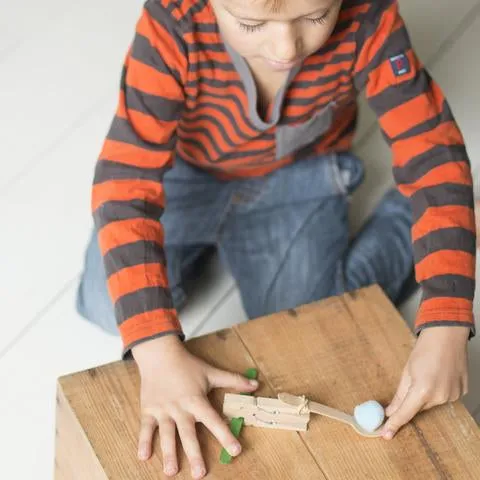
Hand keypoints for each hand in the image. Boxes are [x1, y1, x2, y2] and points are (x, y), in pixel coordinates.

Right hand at [131, 335, 257, 477]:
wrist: (160, 354)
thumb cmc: (187, 365)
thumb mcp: (211, 372)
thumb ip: (233, 380)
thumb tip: (255, 385)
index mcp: (196, 400)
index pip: (213, 420)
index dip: (225, 435)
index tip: (235, 450)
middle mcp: (180, 408)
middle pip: (188, 434)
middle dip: (194, 454)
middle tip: (200, 474)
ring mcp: (163, 410)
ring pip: (167, 434)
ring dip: (169, 453)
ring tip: (171, 471)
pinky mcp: (148, 410)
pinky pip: (146, 428)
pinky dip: (143, 441)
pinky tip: (143, 457)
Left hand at [381, 326, 468, 439]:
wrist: (447, 336)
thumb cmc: (424, 350)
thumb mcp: (406, 372)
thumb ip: (399, 395)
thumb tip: (390, 411)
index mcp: (422, 390)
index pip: (405, 413)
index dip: (394, 425)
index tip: (385, 435)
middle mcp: (440, 397)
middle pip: (418, 407)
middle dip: (412, 399)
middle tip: (413, 380)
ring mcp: (453, 396)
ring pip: (431, 403)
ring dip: (426, 393)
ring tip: (428, 373)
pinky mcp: (461, 393)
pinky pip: (444, 397)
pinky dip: (438, 390)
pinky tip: (439, 375)